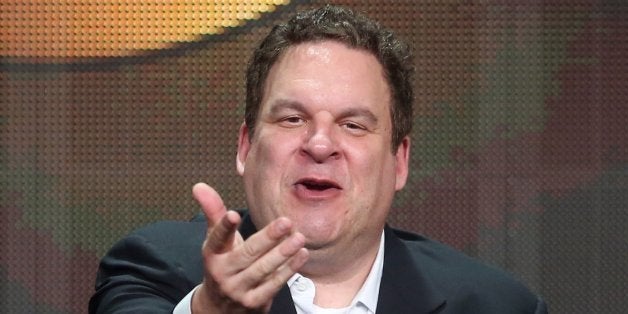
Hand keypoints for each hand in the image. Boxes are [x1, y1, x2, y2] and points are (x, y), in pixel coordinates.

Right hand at [191, 183, 308, 313]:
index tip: (234, 214)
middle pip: (247, 253)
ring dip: (283, 253)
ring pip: (262, 269)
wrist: (219, 308)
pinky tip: (301, 255)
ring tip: (299, 238)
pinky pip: (274, 284)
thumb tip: (199, 185)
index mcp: (212, 255)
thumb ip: (213, 213)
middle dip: (267, 237)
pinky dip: (289, 270)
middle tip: (286, 221)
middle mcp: (222, 273)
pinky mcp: (254, 302)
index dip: (224, 227)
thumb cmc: (223, 264)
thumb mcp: (215, 241)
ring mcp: (238, 290)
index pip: (217, 239)